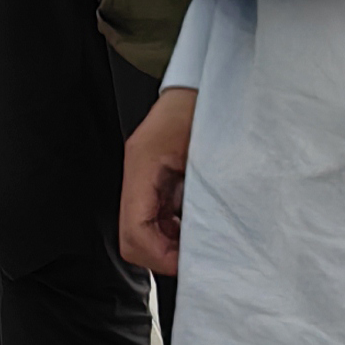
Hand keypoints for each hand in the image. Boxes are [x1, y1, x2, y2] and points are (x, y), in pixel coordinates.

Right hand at [117, 86, 193, 275]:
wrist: (208, 81)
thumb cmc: (209, 105)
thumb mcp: (211, 153)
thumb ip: (206, 196)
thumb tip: (209, 239)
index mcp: (143, 165)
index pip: (134, 232)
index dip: (160, 257)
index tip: (189, 262)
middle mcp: (137, 173)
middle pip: (132, 238)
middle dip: (163, 255)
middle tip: (197, 256)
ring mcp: (144, 177)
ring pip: (142, 231)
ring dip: (170, 244)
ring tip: (202, 240)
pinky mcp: (155, 179)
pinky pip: (156, 217)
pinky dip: (174, 230)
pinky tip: (197, 224)